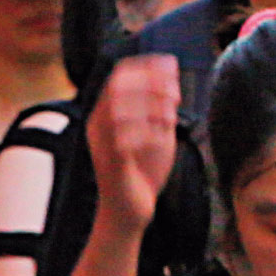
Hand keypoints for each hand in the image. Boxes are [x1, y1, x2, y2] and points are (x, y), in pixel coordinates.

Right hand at [88, 53, 182, 229]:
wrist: (130, 211)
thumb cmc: (142, 169)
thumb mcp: (155, 132)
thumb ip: (160, 108)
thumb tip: (172, 80)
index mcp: (107, 114)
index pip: (118, 76)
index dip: (146, 66)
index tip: (172, 65)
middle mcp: (99, 126)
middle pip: (116, 88)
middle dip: (150, 83)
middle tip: (175, 93)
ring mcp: (102, 145)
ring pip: (117, 111)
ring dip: (150, 105)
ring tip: (172, 112)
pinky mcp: (111, 165)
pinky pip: (122, 141)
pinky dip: (147, 131)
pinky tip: (165, 131)